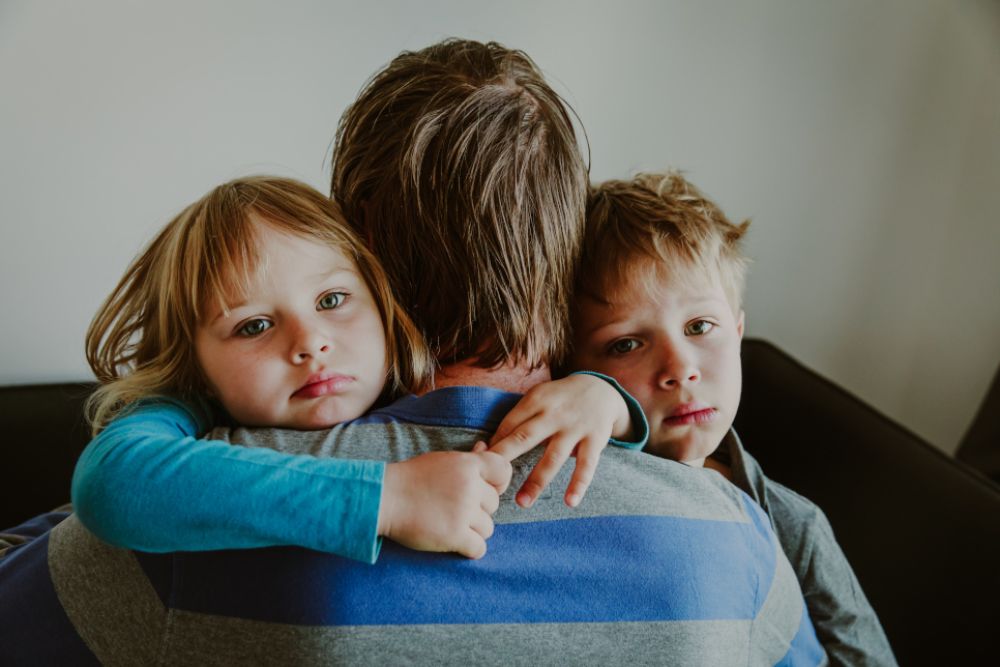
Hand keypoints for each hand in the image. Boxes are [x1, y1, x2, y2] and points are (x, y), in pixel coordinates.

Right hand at [378, 449, 511, 558]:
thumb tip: (484, 446)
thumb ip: (467, 458)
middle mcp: (469, 486)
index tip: (485, 490)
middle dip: (479, 509)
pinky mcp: (454, 535)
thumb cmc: (411, 478)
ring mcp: (463, 511)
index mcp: (467, 465)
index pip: (504, 471)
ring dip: (473, 530)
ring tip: (450, 524)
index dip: (498, 483)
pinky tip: (453, 541)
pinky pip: (479, 548)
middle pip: (495, 504)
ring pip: (488, 528)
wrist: (384, 498)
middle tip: (454, 509)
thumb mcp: (440, 460)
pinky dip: (469, 549)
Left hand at [487, 374, 630, 508]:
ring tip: (522, 502)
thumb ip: (519, 418)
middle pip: (525, 437)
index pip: (509, 425)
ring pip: (553, 457)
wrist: (601, 389)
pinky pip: (586, 466)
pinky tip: (570, 502)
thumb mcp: (539, 397)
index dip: (494, 445)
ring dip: (537, 481)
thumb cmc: (559, 399)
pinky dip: (579, 484)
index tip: (481, 465)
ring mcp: (575, 428)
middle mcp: (554, 414)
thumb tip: (490, 446)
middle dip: (505, 459)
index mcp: (536, 400)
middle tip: (490, 482)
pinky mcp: (595, 440)